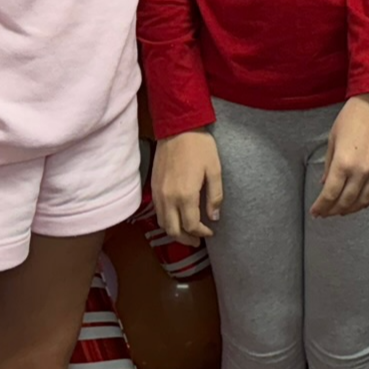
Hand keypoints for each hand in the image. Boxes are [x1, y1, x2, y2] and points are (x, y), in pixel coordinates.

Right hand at [152, 130, 222, 245]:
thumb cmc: (199, 146)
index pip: (191, 226)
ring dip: (174, 232)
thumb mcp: (214, 170)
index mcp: (186, 195)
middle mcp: (168, 198)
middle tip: (197, 241)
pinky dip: (166, 220)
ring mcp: (158, 193)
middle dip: (186, 239)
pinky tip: (176, 217)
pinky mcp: (153, 186)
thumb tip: (214, 217)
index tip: (210, 232)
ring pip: (162, 223)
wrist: (177, 128)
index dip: (201, 233)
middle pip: (173, 230)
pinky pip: (157, 211)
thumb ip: (215, 196)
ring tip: (187, 233)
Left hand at [311, 93, 368, 218]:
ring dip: (351, 209)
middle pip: (346, 202)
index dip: (321, 207)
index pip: (330, 195)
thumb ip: (329, 165)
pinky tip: (363, 202)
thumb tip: (325, 184)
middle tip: (326, 213)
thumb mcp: (333, 139)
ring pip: (364, 201)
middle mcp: (361, 171)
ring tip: (342, 210)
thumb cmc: (353, 116)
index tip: (316, 211)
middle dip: (333, 211)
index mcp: (343, 163)